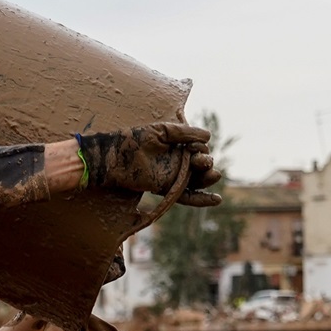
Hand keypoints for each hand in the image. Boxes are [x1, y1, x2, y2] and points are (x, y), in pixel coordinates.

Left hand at [75, 123, 222, 204]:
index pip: (198, 150)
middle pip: (200, 166)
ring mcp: (172, 176)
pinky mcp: (166, 189)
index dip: (201, 149)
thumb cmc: (133, 140)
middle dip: (206, 164)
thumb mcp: (162, 131)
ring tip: (213, 174)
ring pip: (196, 181)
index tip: (196, 148)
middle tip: (204, 162)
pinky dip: (201, 199)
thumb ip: (184, 132)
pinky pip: (186, 196)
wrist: (114, 157)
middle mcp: (177, 162)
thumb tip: (209, 137)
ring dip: (207, 179)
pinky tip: (217, 199)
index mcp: (177, 146)